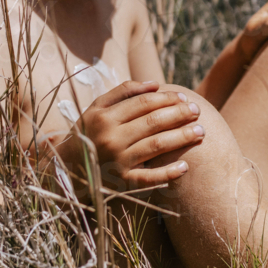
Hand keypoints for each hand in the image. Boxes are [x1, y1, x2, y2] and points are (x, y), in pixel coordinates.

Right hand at [51, 81, 204, 192]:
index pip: (143, 103)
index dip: (167, 99)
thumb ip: (123, 92)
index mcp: (105, 117)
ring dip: (181, 138)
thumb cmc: (89, 132)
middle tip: (198, 112)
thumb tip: (155, 84)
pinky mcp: (121, 183)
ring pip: (156, 146)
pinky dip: (167, 174)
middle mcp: (110, 138)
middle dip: (179, 115)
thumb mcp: (97, 107)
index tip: (185, 98)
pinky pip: (148, 179)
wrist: (67, 168)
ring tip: (200, 132)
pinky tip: (185, 167)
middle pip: (153, 122)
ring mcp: (116, 161)